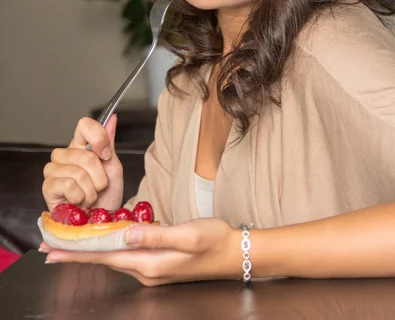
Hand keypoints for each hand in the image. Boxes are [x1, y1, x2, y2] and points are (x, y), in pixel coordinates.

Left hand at [41, 218, 241, 285]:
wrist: (234, 252)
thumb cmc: (214, 240)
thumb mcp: (187, 234)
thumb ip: (156, 234)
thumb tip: (125, 234)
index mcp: (150, 262)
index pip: (105, 257)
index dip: (78, 252)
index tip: (54, 251)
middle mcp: (146, 269)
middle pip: (104, 259)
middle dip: (77, 253)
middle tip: (50, 248)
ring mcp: (152, 267)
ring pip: (114, 256)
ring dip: (91, 250)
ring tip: (71, 243)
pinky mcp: (158, 261)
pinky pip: (126, 253)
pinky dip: (110, 246)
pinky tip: (105, 239)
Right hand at [42, 114, 122, 211]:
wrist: (100, 223)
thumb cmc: (106, 197)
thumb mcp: (113, 169)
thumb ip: (109, 144)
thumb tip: (112, 118)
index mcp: (81, 146)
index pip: (84, 125)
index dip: (98, 137)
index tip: (105, 155)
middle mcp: (65, 155)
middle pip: (85, 155)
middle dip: (100, 176)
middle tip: (98, 187)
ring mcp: (54, 170)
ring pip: (78, 171)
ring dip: (91, 190)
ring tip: (89, 197)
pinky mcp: (48, 187)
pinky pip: (68, 184)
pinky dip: (80, 196)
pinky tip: (78, 202)